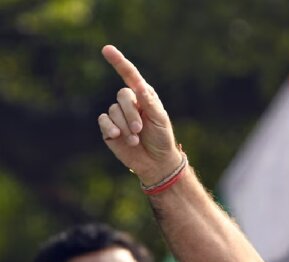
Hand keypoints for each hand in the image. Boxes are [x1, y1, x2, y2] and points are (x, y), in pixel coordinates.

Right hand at [98, 45, 181, 184]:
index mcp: (144, 96)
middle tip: (140, 129)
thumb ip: (149, 102)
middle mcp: (129, 103)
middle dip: (131, 113)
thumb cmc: (161, 138)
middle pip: (122, 96)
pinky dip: (111, 128)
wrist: (155, 162)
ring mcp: (118, 115)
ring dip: (125, 126)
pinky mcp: (108, 128)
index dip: (119, 62)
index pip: (130, 76)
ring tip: (136, 139)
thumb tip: (138, 84)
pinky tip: (119, 137)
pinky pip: (103, 121)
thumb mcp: (160, 119)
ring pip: (113, 111)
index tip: (106, 49)